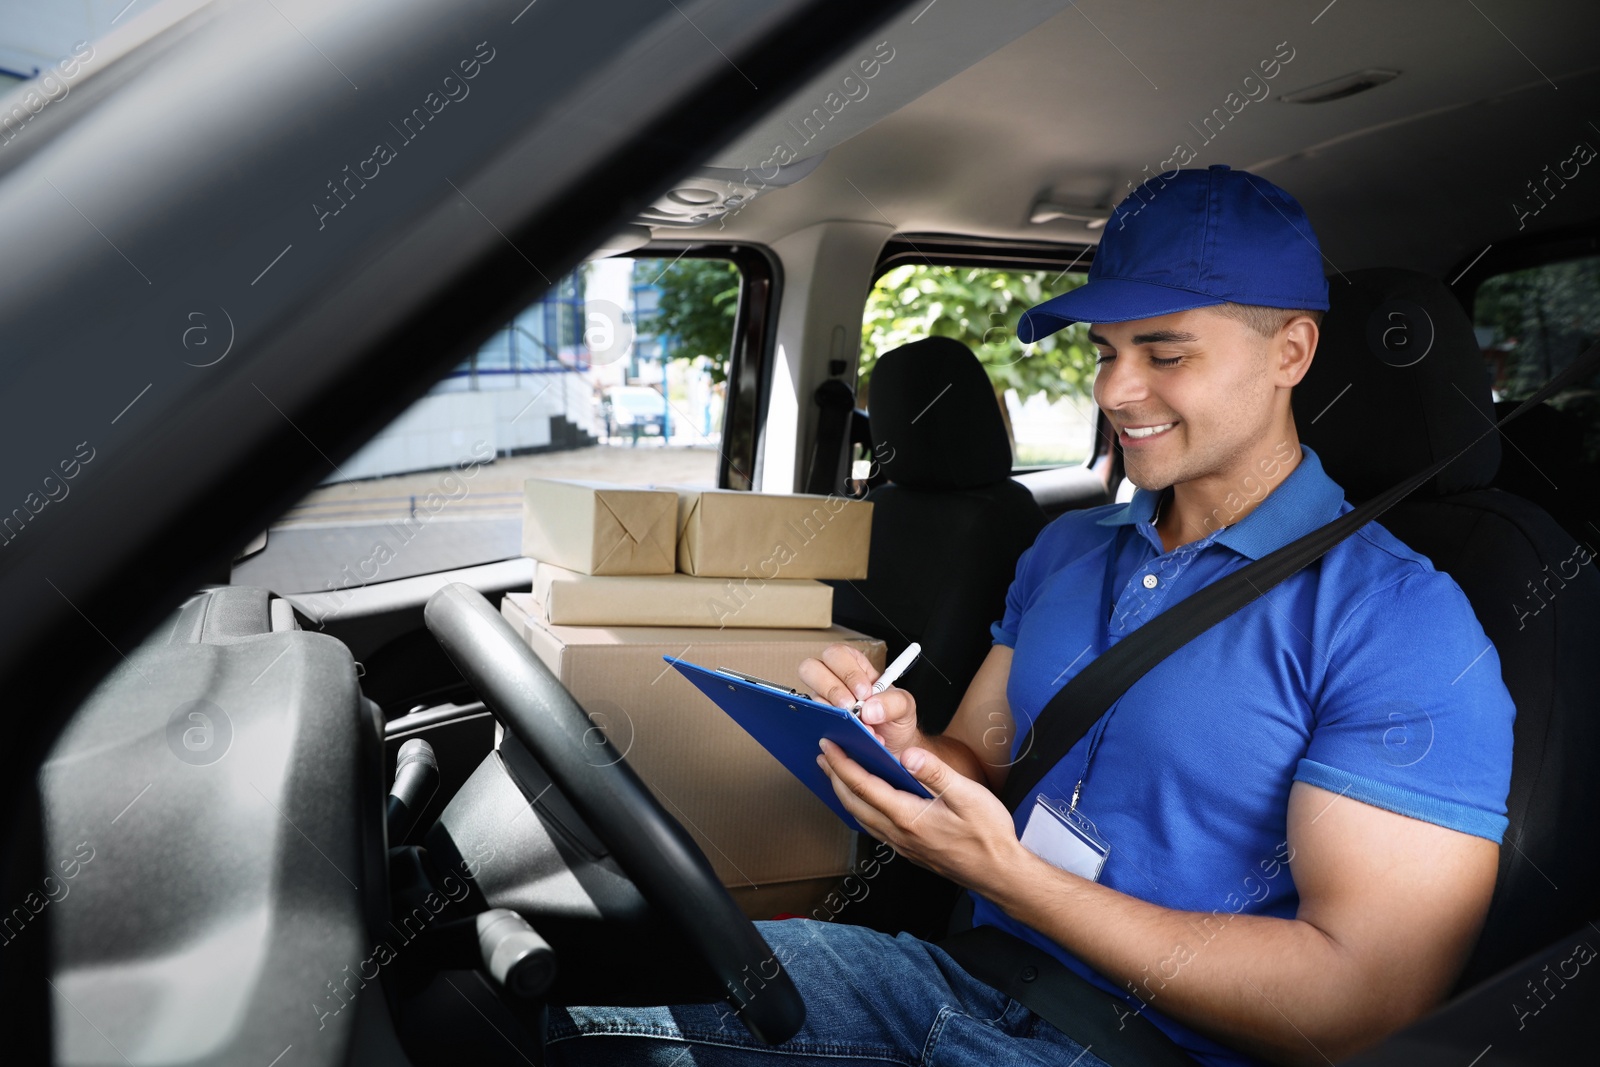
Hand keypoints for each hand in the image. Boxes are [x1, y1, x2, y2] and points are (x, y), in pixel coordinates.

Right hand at [798, 643, 920, 755]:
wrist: (893, 747)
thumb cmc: (895, 720)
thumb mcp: (905, 706)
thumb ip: (894, 702)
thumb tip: (868, 709)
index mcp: (855, 667)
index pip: (838, 654)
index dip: (848, 671)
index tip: (865, 692)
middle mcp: (834, 681)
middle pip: (811, 668)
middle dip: (832, 688)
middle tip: (851, 706)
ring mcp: (824, 701)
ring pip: (811, 696)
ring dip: (833, 712)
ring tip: (855, 725)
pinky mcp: (821, 722)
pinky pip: (815, 721)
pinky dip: (832, 729)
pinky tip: (849, 736)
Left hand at [816, 738, 1023, 893]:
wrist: (999, 874)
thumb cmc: (988, 836)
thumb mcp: (968, 796)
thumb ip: (936, 773)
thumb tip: (909, 754)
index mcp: (909, 816)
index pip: (864, 786)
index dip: (843, 764)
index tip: (829, 746)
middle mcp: (899, 833)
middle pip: (854, 803)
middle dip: (834, 777)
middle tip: (822, 756)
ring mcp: (902, 845)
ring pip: (861, 817)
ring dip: (844, 794)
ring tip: (835, 775)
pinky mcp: (909, 850)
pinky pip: (874, 827)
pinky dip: (860, 809)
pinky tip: (865, 801)